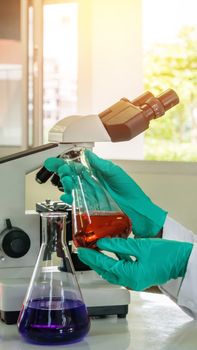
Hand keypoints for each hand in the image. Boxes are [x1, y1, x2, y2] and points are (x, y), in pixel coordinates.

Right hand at [45, 150, 166, 236]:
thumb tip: (88, 154)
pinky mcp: (91, 208)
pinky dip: (70, 200)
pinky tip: (67, 197)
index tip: (53, 162)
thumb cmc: (131, 192)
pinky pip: (77, 203)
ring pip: (73, 189)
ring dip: (66, 185)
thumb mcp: (116, 174)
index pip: (77, 167)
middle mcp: (92, 185)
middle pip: (72, 177)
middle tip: (61, 172)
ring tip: (65, 182)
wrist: (139, 212)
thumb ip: (101, 165)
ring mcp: (90, 196)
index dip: (65, 164)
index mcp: (97, 174)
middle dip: (63, 173)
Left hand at [77, 237, 192, 290]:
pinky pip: (122, 269)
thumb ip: (119, 246)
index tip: (81, 250)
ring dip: (103, 261)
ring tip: (93, 250)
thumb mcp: (140, 246)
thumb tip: (102, 243)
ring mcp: (136, 280)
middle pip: (106, 271)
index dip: (92, 257)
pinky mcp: (139, 276)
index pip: (105, 266)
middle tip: (83, 251)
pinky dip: (115, 261)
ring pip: (113, 271)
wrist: (184, 261)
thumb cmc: (167, 254)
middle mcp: (132, 282)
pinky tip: (111, 251)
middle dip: (94, 261)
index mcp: (131, 276)